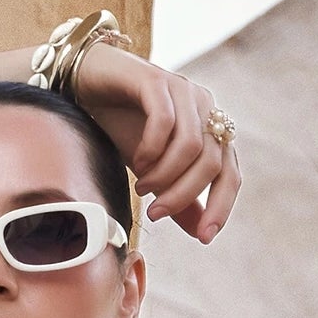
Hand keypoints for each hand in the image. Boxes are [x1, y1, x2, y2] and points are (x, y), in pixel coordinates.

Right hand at [71, 43, 241, 242]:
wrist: (88, 84)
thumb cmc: (123, 123)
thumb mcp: (153, 170)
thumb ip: (178, 197)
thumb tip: (199, 232)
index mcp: (210, 128)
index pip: (230, 173)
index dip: (221, 207)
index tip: (203, 238)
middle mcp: (204, 106)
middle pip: (212, 163)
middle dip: (183, 196)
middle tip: (156, 213)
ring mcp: (182, 89)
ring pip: (191, 146)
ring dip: (164, 176)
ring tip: (141, 187)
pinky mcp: (155, 79)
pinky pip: (165, 121)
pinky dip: (152, 150)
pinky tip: (137, 162)